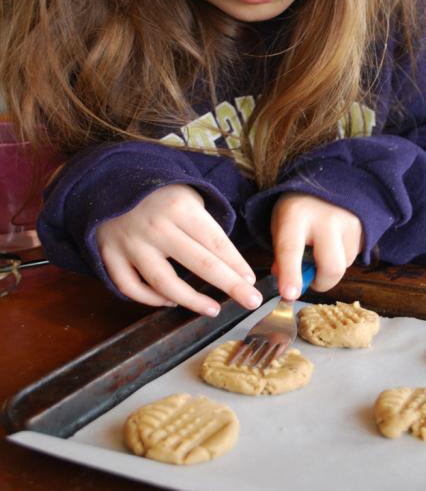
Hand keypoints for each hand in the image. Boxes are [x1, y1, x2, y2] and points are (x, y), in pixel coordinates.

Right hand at [96, 184, 260, 315]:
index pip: (216, 242)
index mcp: (179, 207)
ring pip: (165, 283)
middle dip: (231, 285)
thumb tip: (231, 261)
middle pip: (200, 264)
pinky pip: (131, 287)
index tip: (252, 280)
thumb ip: (205, 224)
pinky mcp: (109, 256)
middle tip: (251, 300)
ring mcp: (130, 244)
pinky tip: (170, 302)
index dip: (236, 264)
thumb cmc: (157, 191)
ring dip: (193, 301)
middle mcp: (156, 227)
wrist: (107, 181)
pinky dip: (151, 299)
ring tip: (213, 309)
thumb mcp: (186, 194)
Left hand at [270, 192, 363, 298]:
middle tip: (311, 280)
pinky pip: (353, 258)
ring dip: (330, 268)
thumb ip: (282, 255)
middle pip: (331, 266)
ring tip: (321, 249)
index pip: (291, 249)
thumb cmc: (298, 210)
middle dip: (322, 283)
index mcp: (295, 215)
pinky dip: (341, 259)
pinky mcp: (364, 229)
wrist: (327, 181)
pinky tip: (334, 242)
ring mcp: (348, 223)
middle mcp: (325, 219)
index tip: (289, 295)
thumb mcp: (281, 225)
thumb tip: (289, 287)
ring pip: (343, 266)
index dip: (290, 275)